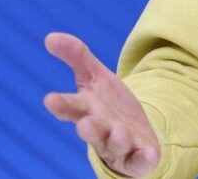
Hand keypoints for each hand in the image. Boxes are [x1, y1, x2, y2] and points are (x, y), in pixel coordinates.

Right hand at [44, 33, 160, 176]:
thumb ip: (76, 56)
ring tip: (119, 131)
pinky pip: (140, 160)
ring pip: (115, 144)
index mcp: (86, 110)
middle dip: (89, 129)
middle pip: (92, 130)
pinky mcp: (138, 156)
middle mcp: (100, 129)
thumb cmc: (107, 104)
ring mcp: (119, 145)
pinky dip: (143, 158)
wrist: (133, 131)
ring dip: (117, 139)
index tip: (50, 99)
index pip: (71, 107)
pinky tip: (148, 153)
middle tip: (84, 124)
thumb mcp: (95, 76)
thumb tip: (49, 36)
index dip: (61, 104)